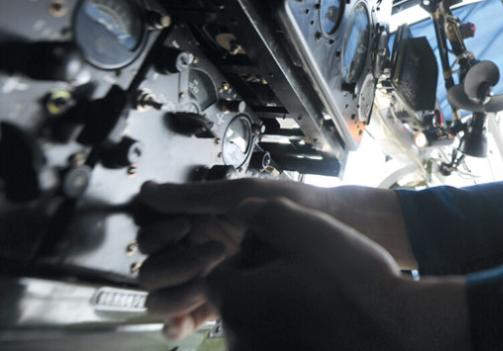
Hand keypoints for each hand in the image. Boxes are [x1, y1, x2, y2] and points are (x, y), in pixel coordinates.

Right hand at [136, 179, 302, 338]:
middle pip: (154, 269)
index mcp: (201, 219)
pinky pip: (188, 319)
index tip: (183, 227)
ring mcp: (211, 277)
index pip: (153, 236)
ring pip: (166, 296)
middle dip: (171, 265)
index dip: (158, 234)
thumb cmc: (296, 202)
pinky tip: (182, 324)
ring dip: (175, 295)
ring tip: (210, 283)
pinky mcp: (225, 302)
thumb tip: (148, 190)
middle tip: (211, 254)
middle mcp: (200, 249)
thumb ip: (196, 196)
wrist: (341, 229)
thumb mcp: (245, 194)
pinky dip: (177, 323)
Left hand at [206, 197, 469, 350]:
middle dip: (262, 285)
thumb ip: (265, 212)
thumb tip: (241, 210)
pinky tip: (328, 321)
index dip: (248, 257)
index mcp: (236, 303)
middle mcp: (240, 341)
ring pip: (259, 326)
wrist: (396, 333)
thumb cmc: (350, 281)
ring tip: (321, 297)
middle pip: (238, 303)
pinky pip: (280, 345)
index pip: (218, 274)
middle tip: (306, 272)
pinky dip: (295, 334)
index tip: (284, 253)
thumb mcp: (308, 230)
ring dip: (279, 310)